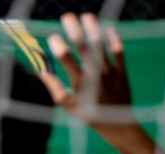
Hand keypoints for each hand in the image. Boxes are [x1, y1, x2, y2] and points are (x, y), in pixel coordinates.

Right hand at [40, 13, 136, 135]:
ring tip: (86, 15)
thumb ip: (55, 90)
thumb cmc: (89, 117)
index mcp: (79, 85)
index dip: (59, 48)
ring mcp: (110, 72)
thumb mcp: (69, 107)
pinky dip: (114, 40)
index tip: (52, 37)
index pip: (67, 62)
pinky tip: (109, 28)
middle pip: (84, 48)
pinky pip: (119, 53)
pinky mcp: (122, 72)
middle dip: (74, 31)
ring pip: (101, 47)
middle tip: (66, 16)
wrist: (119, 125)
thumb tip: (41, 73)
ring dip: (93, 29)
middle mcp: (95, 76)